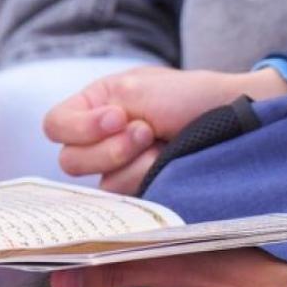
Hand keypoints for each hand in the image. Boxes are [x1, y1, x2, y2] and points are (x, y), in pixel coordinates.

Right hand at [43, 66, 286, 192]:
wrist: (232, 115)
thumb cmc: (187, 95)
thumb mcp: (135, 89)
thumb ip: (95, 114)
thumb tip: (65, 147)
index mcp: (94, 107)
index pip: (55, 126)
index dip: (80, 127)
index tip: (118, 117)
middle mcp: (101, 140)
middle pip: (71, 161)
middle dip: (112, 147)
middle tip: (146, 130)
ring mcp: (121, 168)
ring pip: (101, 184)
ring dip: (135, 162)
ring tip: (162, 143)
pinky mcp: (142, 191)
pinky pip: (127, 198)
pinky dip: (148, 176)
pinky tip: (168, 162)